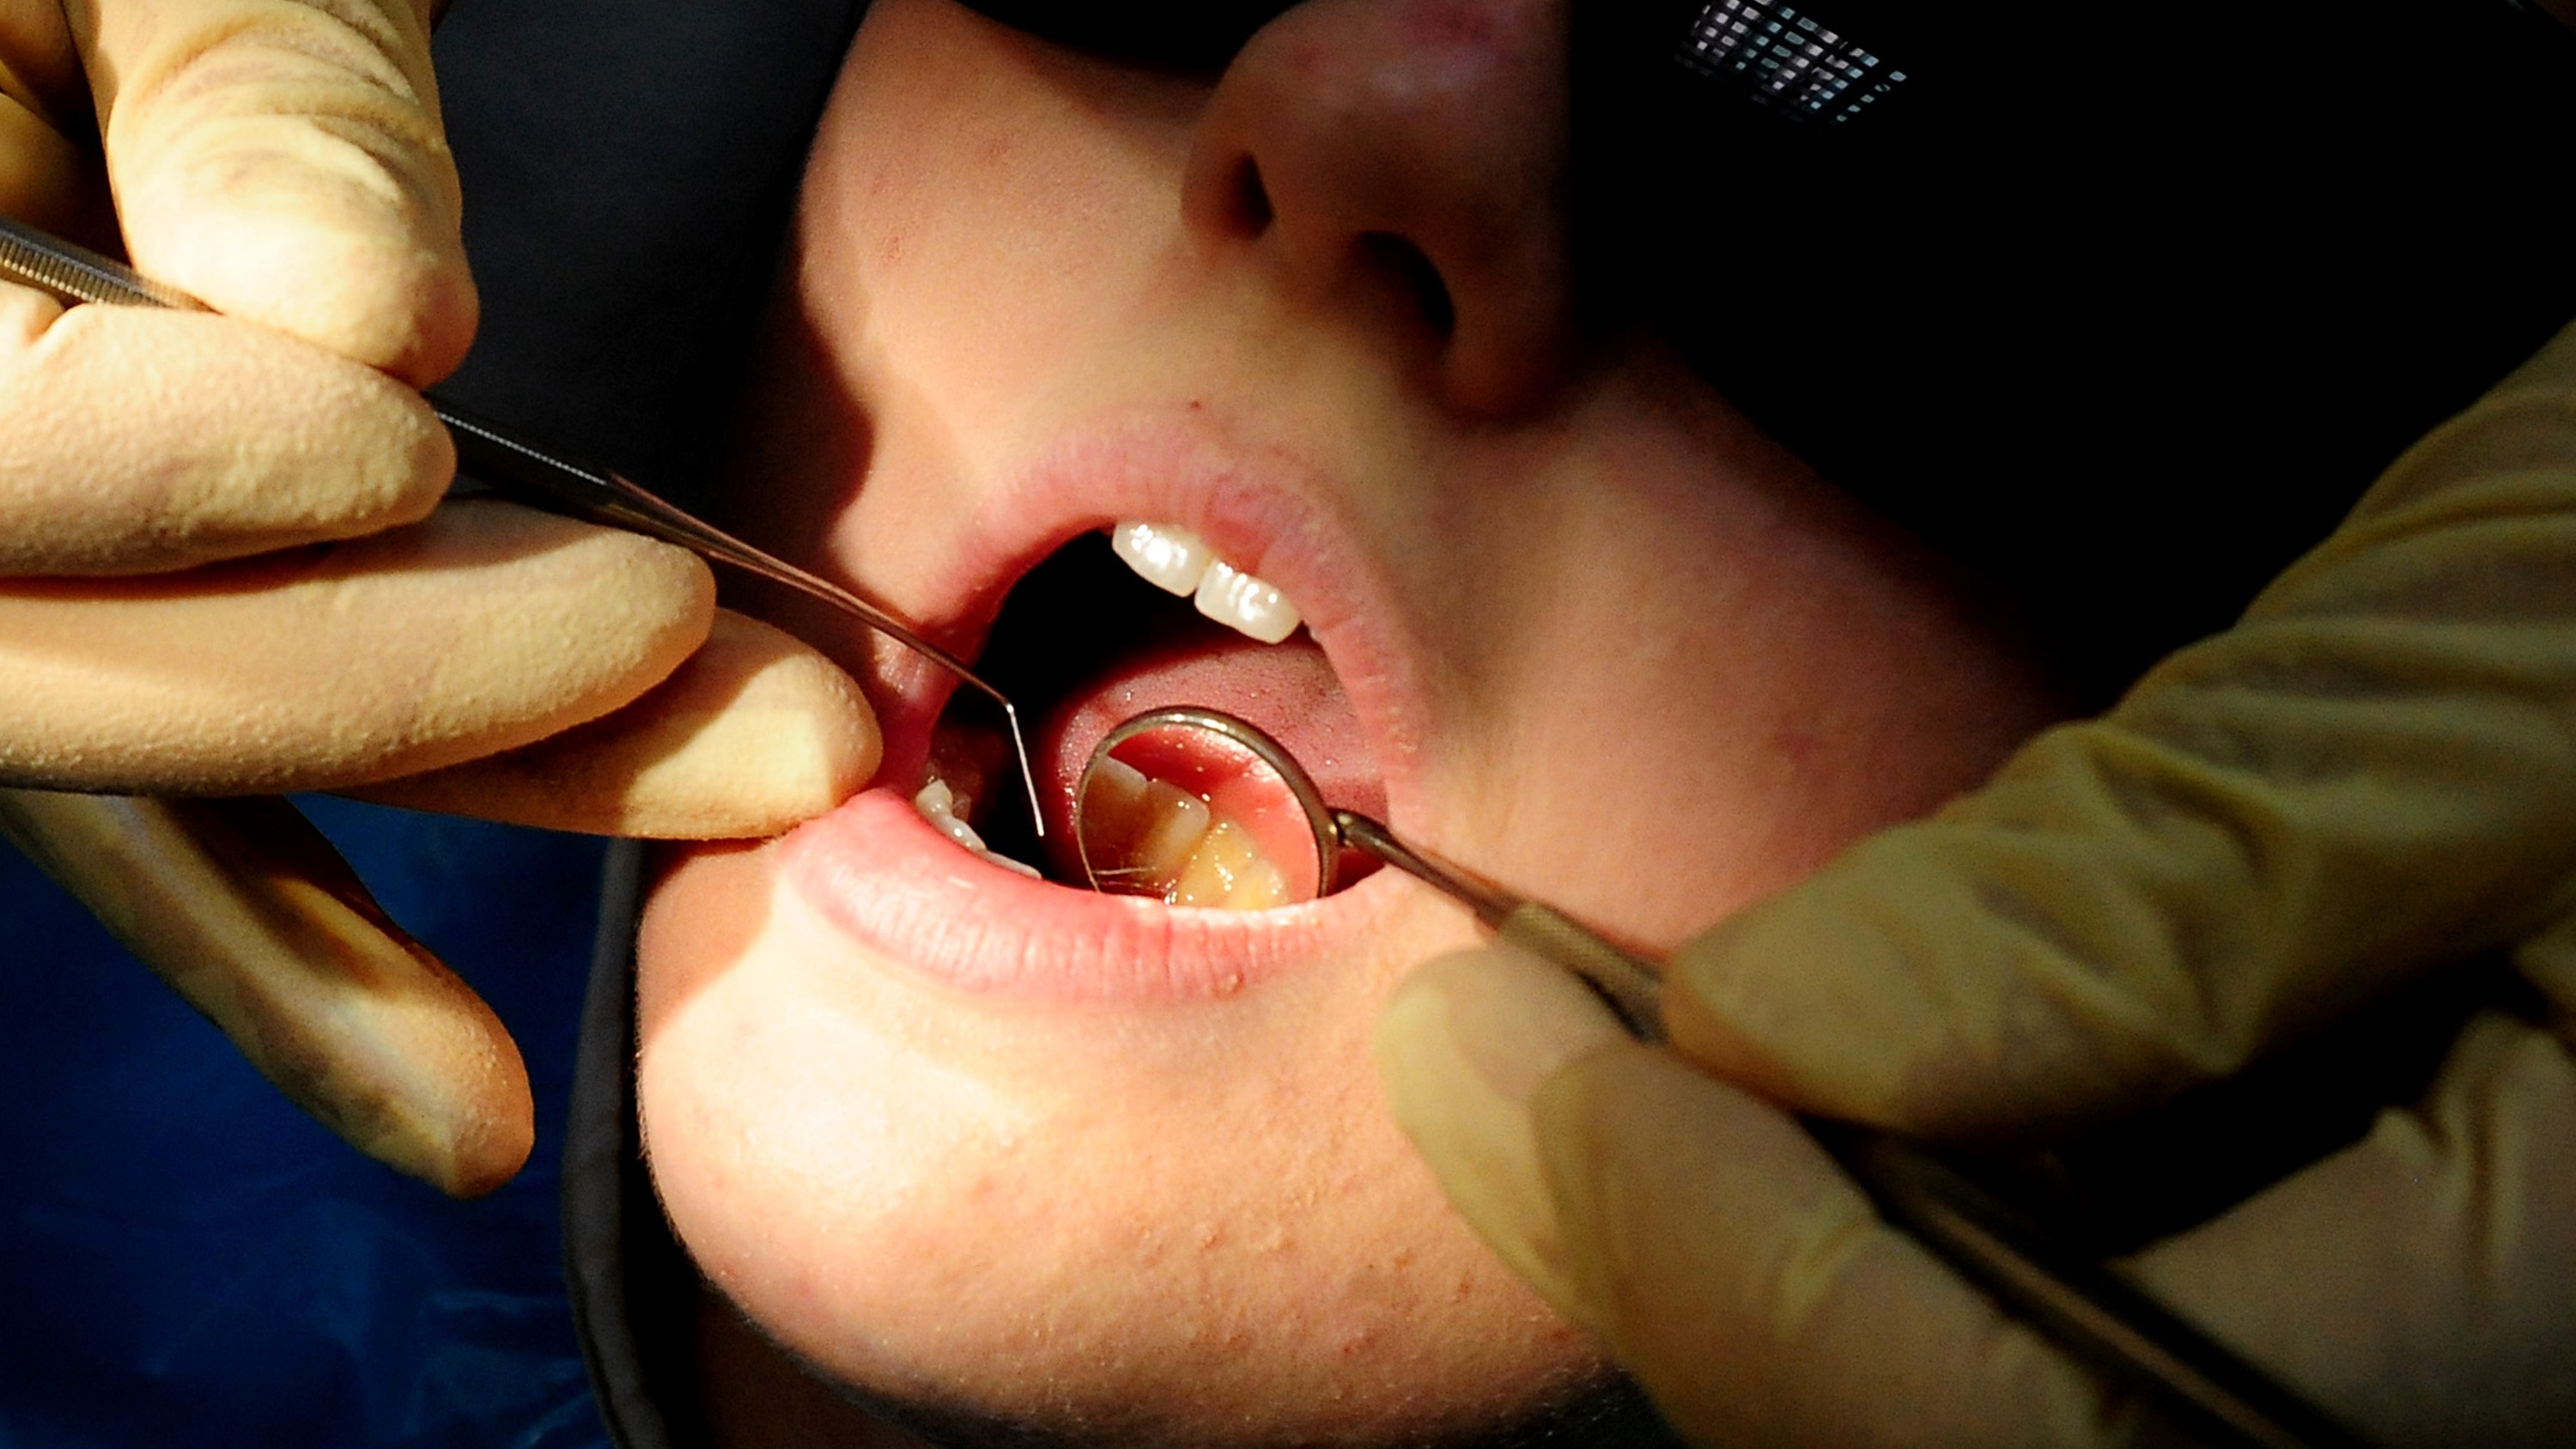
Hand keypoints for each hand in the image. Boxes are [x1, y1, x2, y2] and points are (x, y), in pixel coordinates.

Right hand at [0, 1, 877, 1192]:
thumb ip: (244, 96)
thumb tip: (356, 331)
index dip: (143, 470)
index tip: (397, 447)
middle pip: (51, 671)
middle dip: (398, 687)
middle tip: (742, 674)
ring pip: (156, 758)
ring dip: (479, 795)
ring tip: (769, 790)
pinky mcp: (88, 636)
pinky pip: (163, 813)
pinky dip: (302, 950)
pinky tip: (454, 1106)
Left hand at [1378, 319, 2575, 1445]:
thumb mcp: (2495, 680)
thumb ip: (2161, 895)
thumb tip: (1772, 1028)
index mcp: (2560, 1288)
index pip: (2035, 1420)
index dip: (1732, 1267)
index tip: (1508, 1047)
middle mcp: (2472, 1372)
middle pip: (1984, 1438)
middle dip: (1709, 1284)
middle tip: (1504, 1075)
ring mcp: (2415, 1328)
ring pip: (2008, 1384)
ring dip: (1771, 1250)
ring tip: (1587, 1076)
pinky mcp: (2367, 1255)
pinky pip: (2089, 1301)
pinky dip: (1889, 1207)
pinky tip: (1798, 1082)